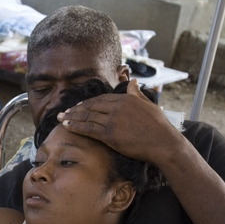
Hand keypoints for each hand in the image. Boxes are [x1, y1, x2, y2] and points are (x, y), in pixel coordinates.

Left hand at [57, 78, 180, 163]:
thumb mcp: (148, 104)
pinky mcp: (109, 134)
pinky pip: (88, 129)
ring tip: (61, 118)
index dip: (87, 103)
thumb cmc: (158, 126)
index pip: (100, 99)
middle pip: (90, 107)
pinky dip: (76, 126)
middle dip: (75, 109)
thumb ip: (136, 93)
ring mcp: (112, 120)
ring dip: (72, 117)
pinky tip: (67, 126)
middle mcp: (117, 107)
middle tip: (63, 112)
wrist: (163, 142)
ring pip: (87, 117)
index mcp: (125, 99)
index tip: (77, 106)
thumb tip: (132, 81)